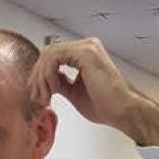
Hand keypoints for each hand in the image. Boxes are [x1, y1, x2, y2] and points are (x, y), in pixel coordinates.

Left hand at [29, 37, 158, 146]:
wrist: (122, 111)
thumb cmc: (105, 105)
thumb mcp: (73, 92)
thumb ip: (60, 82)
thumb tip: (46, 82)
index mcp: (84, 54)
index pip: (53, 56)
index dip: (40, 75)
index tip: (38, 95)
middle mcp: (86, 46)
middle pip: (48, 53)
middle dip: (37, 76)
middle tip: (36, 97)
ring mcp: (87, 47)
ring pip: (49, 54)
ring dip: (41, 77)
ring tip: (45, 96)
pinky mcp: (86, 53)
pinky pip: (55, 57)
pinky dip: (48, 74)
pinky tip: (53, 89)